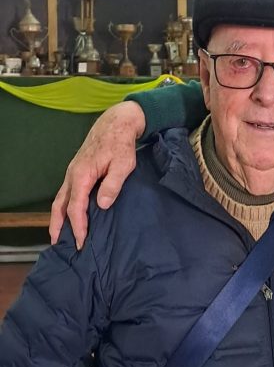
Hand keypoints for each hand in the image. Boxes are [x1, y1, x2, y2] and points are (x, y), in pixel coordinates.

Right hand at [49, 102, 145, 248]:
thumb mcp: (123, 165)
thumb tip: (102, 205)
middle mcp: (72, 174)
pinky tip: (72, 213)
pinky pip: (67, 192)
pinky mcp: (78, 170)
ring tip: (61, 233)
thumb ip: (112, 185)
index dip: (78, 226)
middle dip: (58, 225)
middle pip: (60, 205)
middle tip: (59, 244)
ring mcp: (73, 171)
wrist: (116, 123)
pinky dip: (65, 205)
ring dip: (59, 216)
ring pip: (61, 198)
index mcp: (82, 175)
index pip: (75, 207)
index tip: (82, 242)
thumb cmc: (121, 144)